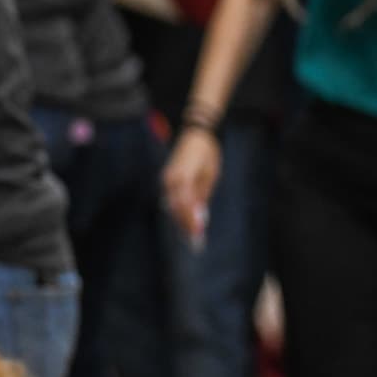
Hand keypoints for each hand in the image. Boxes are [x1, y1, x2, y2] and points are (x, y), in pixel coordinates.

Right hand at [162, 128, 223, 250]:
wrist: (196, 134)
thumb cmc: (207, 154)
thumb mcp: (209, 176)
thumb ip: (201, 196)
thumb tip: (199, 217)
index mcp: (182, 178)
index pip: (184, 206)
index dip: (190, 222)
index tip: (197, 236)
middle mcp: (170, 180)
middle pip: (176, 208)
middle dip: (185, 225)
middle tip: (195, 241)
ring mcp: (167, 179)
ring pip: (171, 205)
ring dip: (180, 219)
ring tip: (190, 234)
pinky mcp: (167, 179)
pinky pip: (171, 199)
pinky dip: (177, 210)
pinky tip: (184, 219)